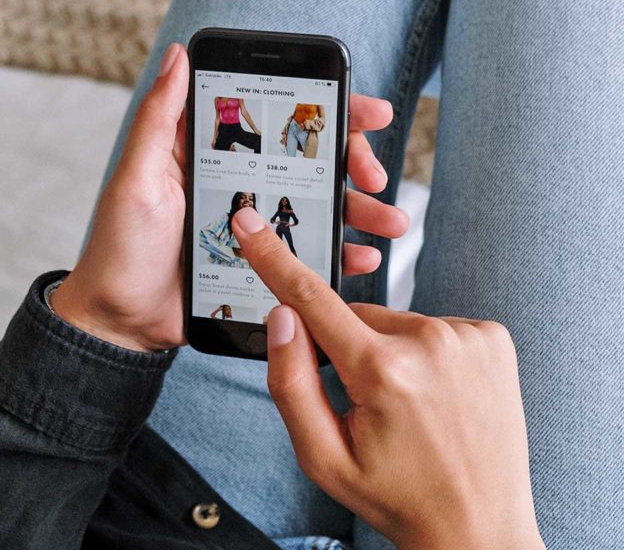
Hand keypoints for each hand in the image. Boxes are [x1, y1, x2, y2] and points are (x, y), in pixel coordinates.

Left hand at [52, 41, 407, 351]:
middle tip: (375, 176)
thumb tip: (178, 54)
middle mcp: (244, 183)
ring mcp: (258, 225)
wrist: (122, 320)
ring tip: (391, 221)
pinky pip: (311, 252)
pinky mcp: (265, 262)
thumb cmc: (122, 246)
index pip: (278, 120)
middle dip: (354, 162)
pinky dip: (341, 254)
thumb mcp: (138, 178)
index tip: (366, 110)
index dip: (326, 110)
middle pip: (311, 160)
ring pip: (320, 206)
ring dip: (361, 210)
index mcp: (216, 156)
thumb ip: (159, 120)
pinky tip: (362, 258)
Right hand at [231, 212, 544, 549]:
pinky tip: (438, 393)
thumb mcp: (323, 457)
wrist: (480, 526)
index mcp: (381, 372)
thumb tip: (282, 316)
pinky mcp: (492, 337)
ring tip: (410, 405)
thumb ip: (290, 382)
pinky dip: (426, 351)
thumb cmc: (395, 494)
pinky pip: (434, 327)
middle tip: (368, 402)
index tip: (249, 221)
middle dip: (348, 347)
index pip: (310, 299)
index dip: (273, 257)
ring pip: (396, 321)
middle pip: (356, 316)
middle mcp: (429, 342)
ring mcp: (468, 336)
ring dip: (389, 350)